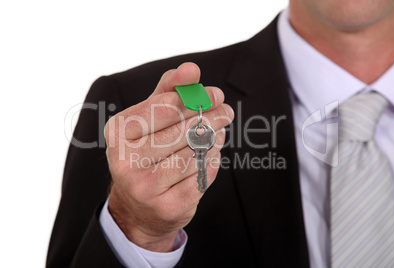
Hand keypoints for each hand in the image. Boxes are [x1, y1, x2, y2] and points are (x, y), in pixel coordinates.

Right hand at [104, 62, 233, 251]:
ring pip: (196, 154)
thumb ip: (169, 90)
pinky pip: (202, 176)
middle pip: (182, 132)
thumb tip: (191, 69)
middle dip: (211, 118)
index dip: (193, 98)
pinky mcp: (167, 206)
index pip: (162, 107)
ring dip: (213, 140)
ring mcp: (145, 187)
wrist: (139, 205)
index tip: (215, 93)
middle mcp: (125, 161)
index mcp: (119, 132)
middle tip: (226, 111)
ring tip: (216, 134)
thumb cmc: (147, 150)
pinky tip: (210, 155)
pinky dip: (212, 162)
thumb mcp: (150, 118)